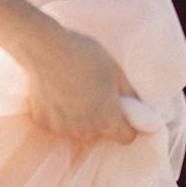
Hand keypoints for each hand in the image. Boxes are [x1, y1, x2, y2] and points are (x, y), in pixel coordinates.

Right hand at [22, 24, 139, 145]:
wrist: (46, 49)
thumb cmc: (85, 56)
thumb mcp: (115, 70)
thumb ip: (129, 93)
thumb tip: (143, 107)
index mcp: (107, 120)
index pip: (126, 137)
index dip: (127, 126)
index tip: (122, 112)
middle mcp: (85, 131)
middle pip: (99, 133)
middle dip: (100, 118)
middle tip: (93, 93)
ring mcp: (62, 129)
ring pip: (76, 130)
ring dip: (77, 117)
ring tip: (72, 90)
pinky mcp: (42, 122)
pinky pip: (55, 123)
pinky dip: (56, 113)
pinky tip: (55, 92)